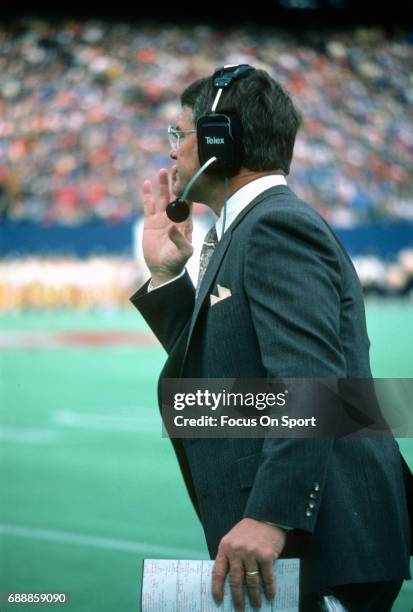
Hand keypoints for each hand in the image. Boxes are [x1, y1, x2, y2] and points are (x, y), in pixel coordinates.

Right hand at [142, 167, 193, 285]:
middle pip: (176, 195)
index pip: (188, 202)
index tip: (188, 176)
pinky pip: (148, 205)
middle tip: (176, 166)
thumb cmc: (177, 262)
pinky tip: (146, 183)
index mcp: (185, 222)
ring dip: (163, 185)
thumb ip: (180, 240)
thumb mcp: (183, 253)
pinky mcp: (150, 222)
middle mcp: (174, 217)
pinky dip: (147, 195)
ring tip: (162, 171)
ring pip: (163, 197)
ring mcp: (162, 218)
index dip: (188, 189)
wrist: (163, 269)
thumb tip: (173, 226)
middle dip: (176, 182)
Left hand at [212, 518, 285, 611]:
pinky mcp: (266, 556)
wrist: (266, 516)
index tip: (218, 601)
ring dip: (254, 597)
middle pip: (235, 581)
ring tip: (256, 606)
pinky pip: (267, 577)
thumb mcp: (233, 539)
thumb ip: (230, 556)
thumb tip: (228, 581)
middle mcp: (237, 551)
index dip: (217, 588)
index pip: (218, 572)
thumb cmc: (249, 530)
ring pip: (251, 582)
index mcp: (225, 547)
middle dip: (237, 598)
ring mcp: (251, 554)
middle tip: (239, 610)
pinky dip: (269, 589)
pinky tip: (270, 596)